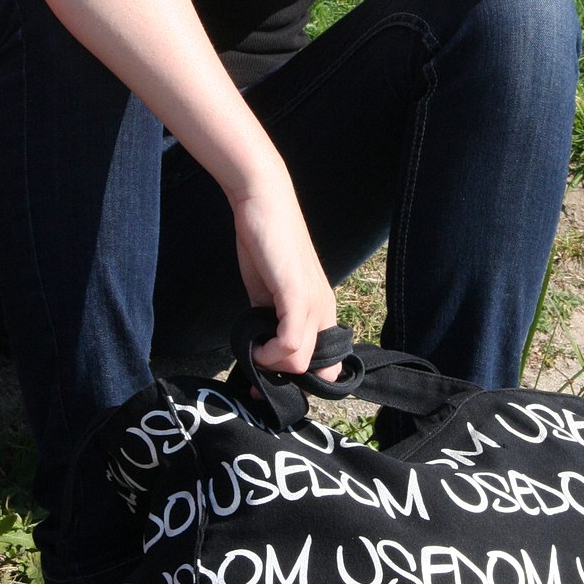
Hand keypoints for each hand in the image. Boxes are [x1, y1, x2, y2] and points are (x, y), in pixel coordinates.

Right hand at [228, 183, 339, 382]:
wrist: (262, 203)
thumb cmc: (264, 244)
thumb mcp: (268, 293)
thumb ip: (269, 322)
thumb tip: (261, 353)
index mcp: (322, 310)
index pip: (329, 366)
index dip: (301, 381)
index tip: (268, 380)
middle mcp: (325, 309)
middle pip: (318, 371)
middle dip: (284, 379)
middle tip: (256, 372)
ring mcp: (313, 302)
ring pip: (301, 361)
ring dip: (272, 366)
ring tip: (254, 351)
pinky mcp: (297, 293)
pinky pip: (291, 341)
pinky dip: (270, 353)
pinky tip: (255, 345)